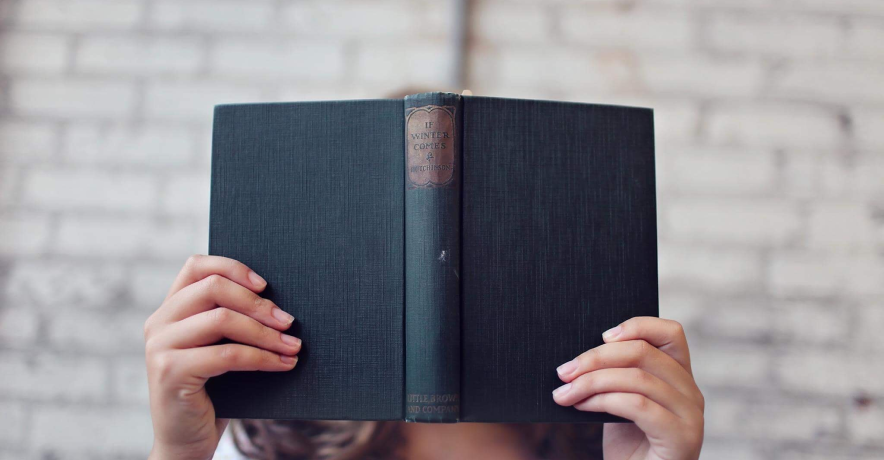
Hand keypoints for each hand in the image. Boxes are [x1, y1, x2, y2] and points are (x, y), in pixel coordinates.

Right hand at [144, 255, 300, 459]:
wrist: (186, 442)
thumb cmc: (212, 392)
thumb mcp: (218, 348)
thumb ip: (231, 321)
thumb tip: (280, 302)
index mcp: (169, 309)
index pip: (196, 266)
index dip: (233, 267)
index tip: (266, 284)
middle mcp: (158, 322)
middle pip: (213, 288)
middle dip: (258, 303)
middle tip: (289, 321)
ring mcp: (160, 346)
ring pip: (222, 319)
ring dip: (266, 333)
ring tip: (293, 345)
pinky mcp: (170, 372)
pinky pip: (227, 354)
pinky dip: (262, 358)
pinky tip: (284, 364)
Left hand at [552, 317, 703, 459]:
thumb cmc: (629, 448)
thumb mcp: (621, 403)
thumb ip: (616, 376)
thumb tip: (580, 354)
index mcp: (680, 377)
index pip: (670, 333)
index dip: (636, 326)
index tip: (602, 335)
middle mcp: (692, 392)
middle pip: (645, 352)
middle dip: (596, 358)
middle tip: (564, 371)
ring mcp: (691, 415)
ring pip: (638, 378)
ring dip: (592, 381)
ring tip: (565, 393)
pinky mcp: (683, 437)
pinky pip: (638, 405)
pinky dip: (603, 401)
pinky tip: (582, 406)